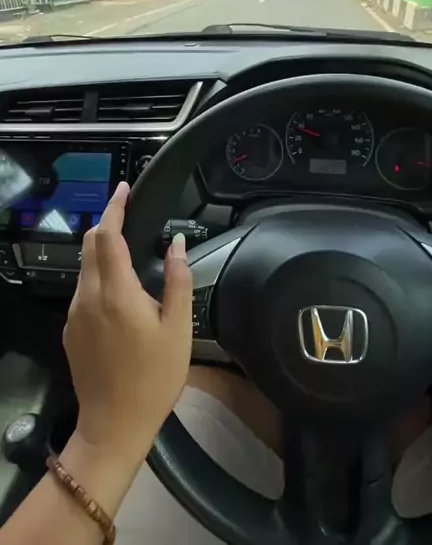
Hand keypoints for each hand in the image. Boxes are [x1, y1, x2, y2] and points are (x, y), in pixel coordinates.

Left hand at [63, 182, 192, 456]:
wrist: (114, 425)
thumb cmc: (154, 378)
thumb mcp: (179, 329)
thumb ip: (178, 280)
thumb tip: (177, 243)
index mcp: (116, 293)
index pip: (109, 235)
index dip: (116, 207)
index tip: (125, 188)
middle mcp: (89, 297)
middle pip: (90, 244)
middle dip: (108, 223)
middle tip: (131, 215)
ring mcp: (75, 314)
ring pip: (84, 266)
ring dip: (103, 250)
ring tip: (130, 252)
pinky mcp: (71, 330)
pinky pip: (83, 290)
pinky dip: (99, 276)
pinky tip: (121, 292)